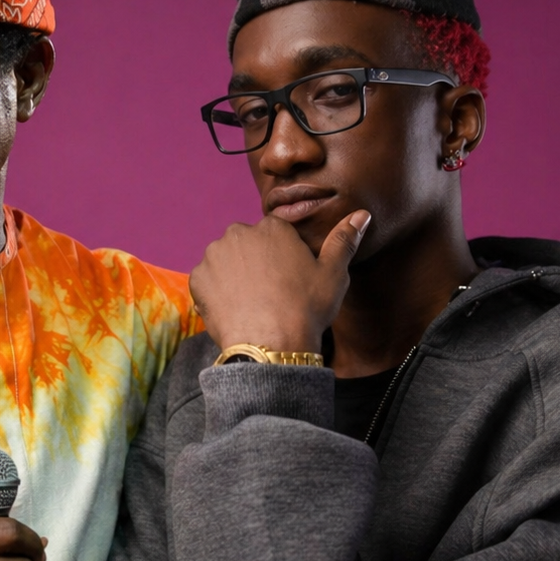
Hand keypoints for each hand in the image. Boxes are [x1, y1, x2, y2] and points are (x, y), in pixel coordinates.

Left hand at [189, 211, 370, 352]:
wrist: (271, 345)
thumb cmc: (306, 309)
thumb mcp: (334, 274)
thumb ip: (344, 240)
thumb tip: (362, 215)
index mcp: (272, 227)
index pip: (275, 234)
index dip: (283, 258)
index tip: (288, 280)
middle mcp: (238, 233)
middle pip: (247, 245)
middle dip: (256, 263)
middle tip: (270, 294)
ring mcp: (214, 255)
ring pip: (225, 262)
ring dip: (234, 276)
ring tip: (252, 303)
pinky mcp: (197, 279)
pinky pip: (207, 282)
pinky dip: (217, 293)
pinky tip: (235, 310)